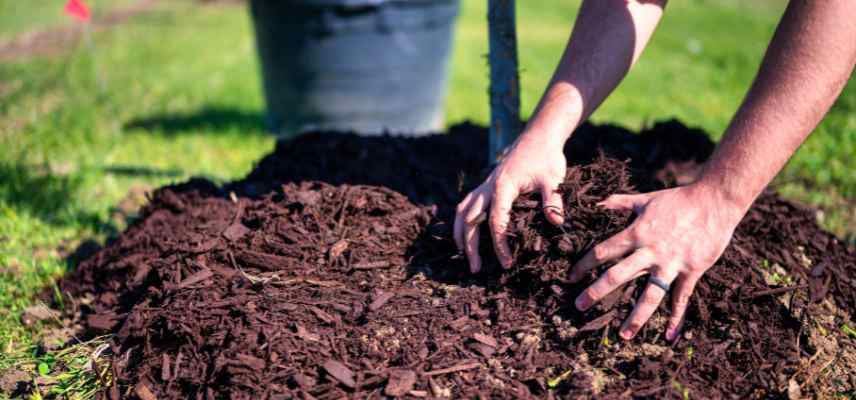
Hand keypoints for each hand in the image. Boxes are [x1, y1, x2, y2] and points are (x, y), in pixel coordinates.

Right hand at [454, 133, 566, 272]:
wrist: (538, 137)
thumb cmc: (546, 158)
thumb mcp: (553, 179)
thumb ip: (553, 200)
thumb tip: (556, 222)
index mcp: (503, 187)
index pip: (496, 222)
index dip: (499, 244)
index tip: (506, 263)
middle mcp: (488, 187)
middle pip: (470, 220)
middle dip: (470, 246)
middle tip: (476, 269)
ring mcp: (484, 186)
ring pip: (462, 212)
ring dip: (460, 234)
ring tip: (463, 256)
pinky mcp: (485, 186)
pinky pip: (466, 205)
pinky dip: (462, 222)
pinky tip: (465, 235)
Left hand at [568, 183, 745, 340]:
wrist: (715, 201)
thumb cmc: (679, 199)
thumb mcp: (645, 199)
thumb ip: (620, 202)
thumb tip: (598, 202)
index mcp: (636, 233)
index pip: (603, 252)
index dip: (584, 265)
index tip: (570, 277)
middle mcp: (650, 251)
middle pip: (617, 276)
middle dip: (596, 292)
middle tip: (579, 306)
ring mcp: (671, 264)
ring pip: (650, 295)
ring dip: (636, 316)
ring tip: (624, 335)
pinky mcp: (692, 271)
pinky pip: (681, 298)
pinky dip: (676, 317)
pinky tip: (669, 335)